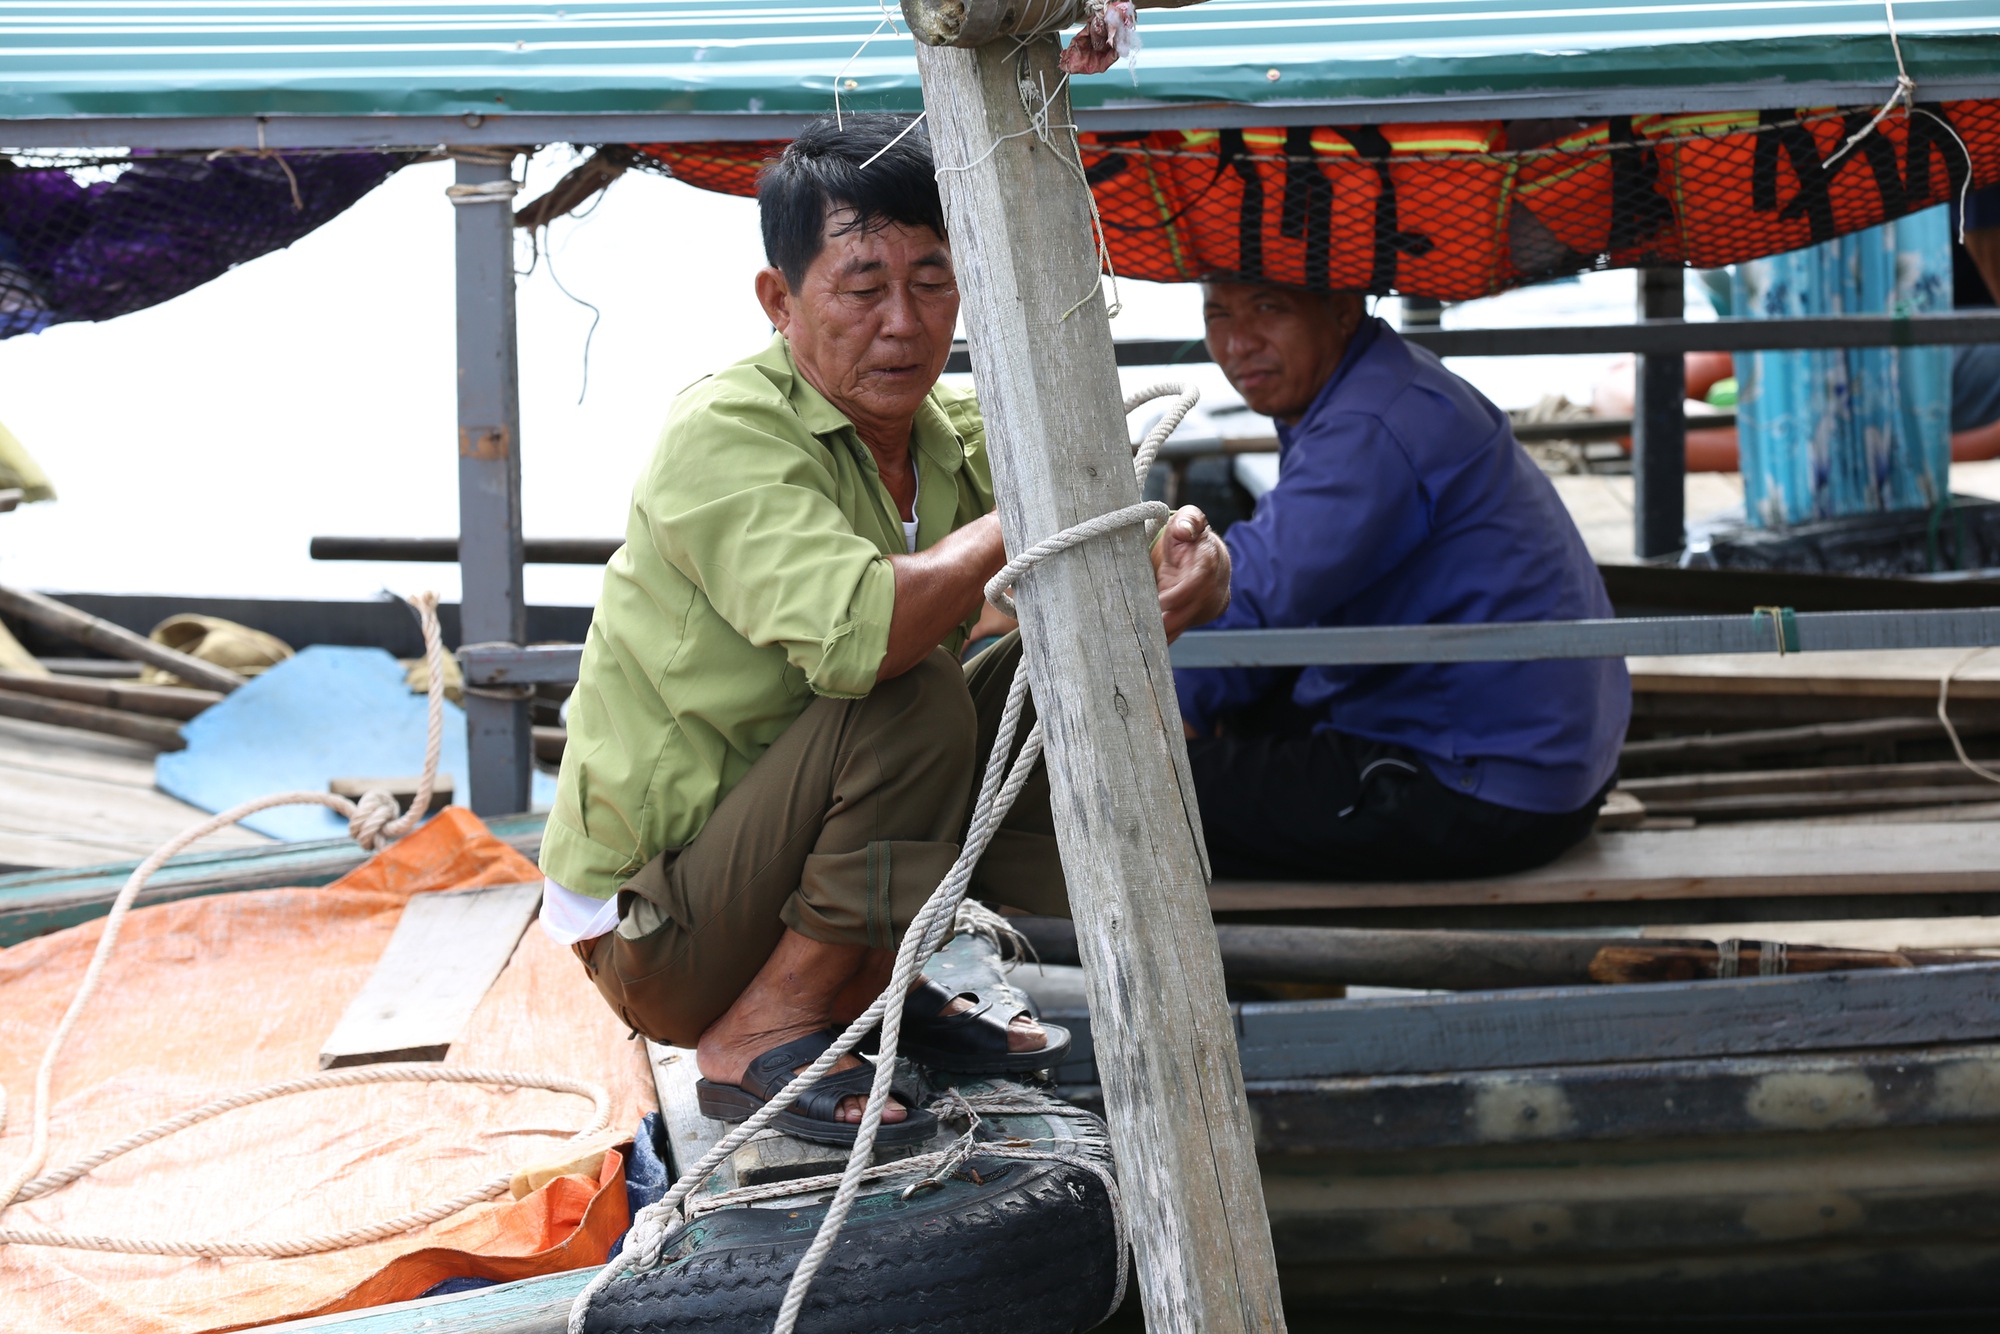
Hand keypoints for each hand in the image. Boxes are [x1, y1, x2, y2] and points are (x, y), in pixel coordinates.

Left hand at [1151, 506, 1230, 642]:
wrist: (1207, 557)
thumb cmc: (1190, 536)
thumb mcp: (1188, 520)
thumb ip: (1188, 520)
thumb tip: (1185, 530)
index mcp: (1210, 560)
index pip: (1199, 582)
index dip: (1180, 594)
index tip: (1161, 601)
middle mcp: (1214, 586)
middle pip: (1192, 609)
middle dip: (1170, 620)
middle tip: (1145, 626)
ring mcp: (1208, 604)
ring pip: (1186, 623)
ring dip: (1164, 632)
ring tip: (1141, 635)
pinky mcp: (1199, 616)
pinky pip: (1181, 629)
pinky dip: (1164, 636)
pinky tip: (1146, 642)